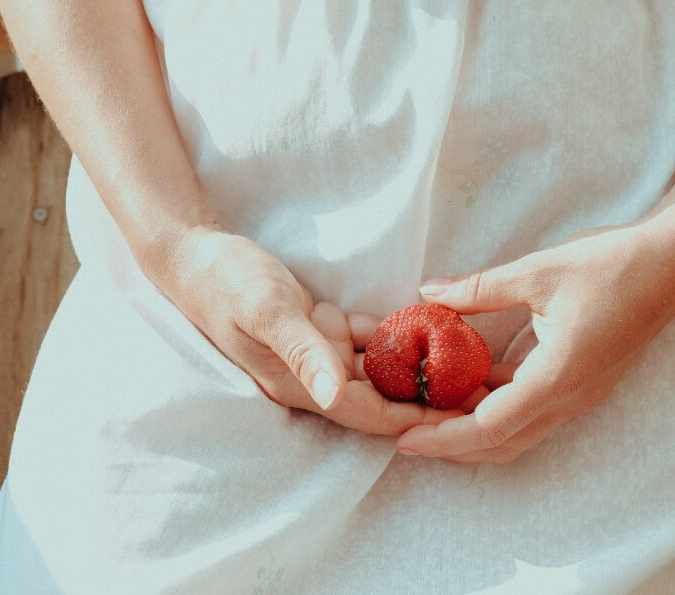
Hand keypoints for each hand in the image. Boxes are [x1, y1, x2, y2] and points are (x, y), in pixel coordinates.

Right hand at [156, 227, 459, 434]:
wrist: (193, 254)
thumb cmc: (224, 282)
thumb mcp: (265, 311)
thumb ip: (302, 351)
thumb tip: (334, 395)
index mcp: (300, 382)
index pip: (369, 412)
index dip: (415, 417)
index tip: (462, 419)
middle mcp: (314, 375)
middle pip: (382, 397)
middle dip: (429, 397)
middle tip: (481, 390)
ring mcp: (318, 352)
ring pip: (381, 367)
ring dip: (421, 366)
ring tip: (471, 362)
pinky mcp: (320, 327)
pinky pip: (370, 337)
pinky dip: (399, 332)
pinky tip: (434, 325)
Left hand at [394, 213, 674, 461]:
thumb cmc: (613, 263)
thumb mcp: (537, 271)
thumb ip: (478, 289)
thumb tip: (427, 293)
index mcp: (559, 377)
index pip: (490, 427)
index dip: (443, 439)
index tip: (404, 440)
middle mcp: (572, 398)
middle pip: (502, 443)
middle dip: (451, 444)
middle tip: (405, 432)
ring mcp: (581, 394)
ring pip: (518, 431)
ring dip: (473, 427)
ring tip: (428, 410)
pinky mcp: (584, 382)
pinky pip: (533, 410)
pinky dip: (496, 406)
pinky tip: (466, 383)